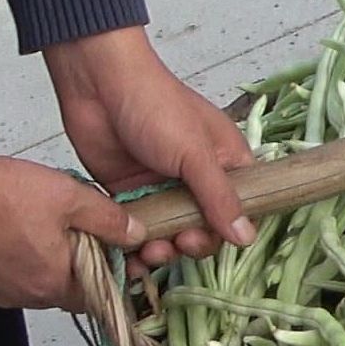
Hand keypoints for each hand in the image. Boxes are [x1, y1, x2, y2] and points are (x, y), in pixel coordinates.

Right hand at [0, 153, 143, 309]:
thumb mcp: (67, 196)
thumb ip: (107, 218)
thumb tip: (137, 234)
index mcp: (52, 284)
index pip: (95, 296)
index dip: (108, 274)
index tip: (114, 252)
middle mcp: (21, 297)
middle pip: (63, 288)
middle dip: (75, 262)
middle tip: (78, 227)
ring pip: (31, 280)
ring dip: (42, 258)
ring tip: (41, 221)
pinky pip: (0, 274)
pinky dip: (11, 256)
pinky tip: (8, 227)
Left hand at [43, 27, 256, 272]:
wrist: (98, 87)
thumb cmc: (156, 105)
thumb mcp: (193, 153)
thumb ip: (218, 197)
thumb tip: (246, 238)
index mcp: (225, 161)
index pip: (240, 208)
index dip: (227, 231)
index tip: (207, 238)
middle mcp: (197, 178)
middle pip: (205, 228)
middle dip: (191, 242)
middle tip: (178, 242)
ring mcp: (163, 188)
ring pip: (170, 234)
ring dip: (163, 250)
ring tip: (149, 251)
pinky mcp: (131, 195)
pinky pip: (139, 230)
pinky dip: (135, 247)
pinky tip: (129, 258)